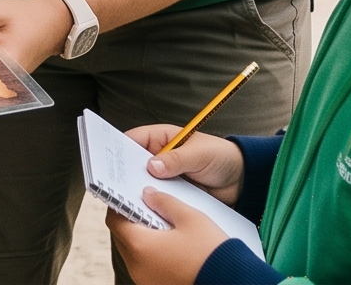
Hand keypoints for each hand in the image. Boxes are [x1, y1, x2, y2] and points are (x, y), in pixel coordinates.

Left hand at [105, 188, 234, 284]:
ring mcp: (146, 280)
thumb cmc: (212, 251)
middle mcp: (137, 267)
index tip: (131, 195)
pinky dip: (152, 255)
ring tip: (162, 225)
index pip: (115, 220)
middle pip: (123, 237)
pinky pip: (147, 267)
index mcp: (140, 246)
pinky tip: (171, 245)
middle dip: (132, 221)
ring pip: (135, 254)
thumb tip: (147, 194)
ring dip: (143, 239)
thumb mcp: (190, 218)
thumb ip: (164, 202)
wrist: (234, 282)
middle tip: (148, 208)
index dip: (120, 204)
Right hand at [121, 128, 245, 205]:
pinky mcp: (172, 195)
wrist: (243, 182)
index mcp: (163, 138)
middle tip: (112, 184)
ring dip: (137, 191)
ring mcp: (165, 178)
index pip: (133, 139)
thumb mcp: (200, 154)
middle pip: (133, 164)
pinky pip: (157, 199)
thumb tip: (152, 166)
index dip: (118, 148)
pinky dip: (152, 205)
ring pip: (143, 183)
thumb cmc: (222, 158)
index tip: (107, 160)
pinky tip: (145, 212)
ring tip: (126, 201)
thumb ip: (177, 159)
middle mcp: (159, 157)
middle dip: (124, 173)